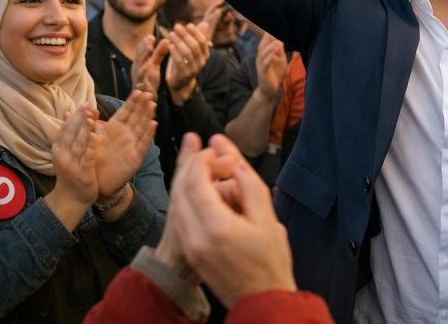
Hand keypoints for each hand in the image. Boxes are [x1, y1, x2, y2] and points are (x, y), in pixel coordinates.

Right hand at [47, 106, 99, 229]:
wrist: (71, 198)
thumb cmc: (71, 171)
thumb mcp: (66, 152)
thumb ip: (69, 133)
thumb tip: (68, 112)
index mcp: (59, 148)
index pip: (66, 129)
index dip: (75, 116)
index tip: (84, 104)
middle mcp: (63, 155)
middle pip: (71, 134)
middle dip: (80, 119)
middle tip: (88, 105)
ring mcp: (71, 164)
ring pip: (78, 143)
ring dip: (84, 129)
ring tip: (91, 116)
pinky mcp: (82, 172)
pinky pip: (87, 157)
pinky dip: (90, 146)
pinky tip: (96, 136)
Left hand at [94, 90, 156, 203]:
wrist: (97, 182)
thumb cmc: (94, 160)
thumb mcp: (90, 139)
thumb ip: (87, 123)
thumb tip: (81, 107)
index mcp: (115, 129)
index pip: (126, 112)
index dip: (132, 102)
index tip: (138, 90)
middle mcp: (126, 135)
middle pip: (136, 117)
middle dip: (142, 105)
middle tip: (148, 93)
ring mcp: (132, 145)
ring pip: (142, 127)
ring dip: (147, 115)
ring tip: (152, 104)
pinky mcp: (135, 157)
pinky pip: (143, 144)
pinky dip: (149, 134)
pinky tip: (153, 124)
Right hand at [132, 34, 170, 94]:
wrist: (145, 97)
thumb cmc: (149, 78)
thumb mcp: (154, 64)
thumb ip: (159, 53)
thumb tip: (166, 40)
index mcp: (140, 62)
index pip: (141, 51)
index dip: (145, 43)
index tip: (151, 36)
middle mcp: (137, 69)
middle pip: (139, 58)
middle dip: (144, 50)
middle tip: (150, 42)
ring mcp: (138, 78)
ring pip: (139, 70)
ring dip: (143, 61)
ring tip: (149, 53)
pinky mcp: (141, 88)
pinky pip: (140, 83)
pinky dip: (143, 78)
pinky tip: (147, 71)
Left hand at [164, 22, 211, 104]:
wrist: (181, 81)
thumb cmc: (185, 61)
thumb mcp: (191, 49)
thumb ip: (197, 37)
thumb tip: (205, 24)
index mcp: (205, 54)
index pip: (203, 41)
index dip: (196, 32)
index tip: (187, 24)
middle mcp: (202, 62)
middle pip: (195, 46)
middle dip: (185, 35)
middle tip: (176, 27)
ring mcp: (194, 69)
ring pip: (187, 53)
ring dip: (178, 41)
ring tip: (170, 34)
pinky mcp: (184, 74)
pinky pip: (179, 61)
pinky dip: (174, 52)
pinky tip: (169, 45)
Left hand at [171, 134, 296, 306]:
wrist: (261, 300)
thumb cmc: (270, 261)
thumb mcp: (268, 219)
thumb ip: (249, 185)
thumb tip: (232, 158)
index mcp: (217, 227)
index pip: (196, 180)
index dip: (204, 158)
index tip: (218, 148)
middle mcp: (196, 236)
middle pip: (181, 187)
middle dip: (194, 164)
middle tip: (213, 154)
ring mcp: (190, 245)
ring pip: (177, 199)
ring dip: (190, 179)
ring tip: (211, 167)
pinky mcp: (190, 250)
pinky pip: (181, 214)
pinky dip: (189, 195)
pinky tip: (206, 189)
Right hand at [255, 34, 287, 97]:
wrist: (270, 89)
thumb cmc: (275, 73)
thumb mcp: (280, 60)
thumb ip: (280, 50)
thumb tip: (280, 38)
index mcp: (264, 53)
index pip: (265, 42)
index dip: (268, 34)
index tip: (274, 26)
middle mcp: (260, 58)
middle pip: (262, 46)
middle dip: (267, 38)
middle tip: (273, 32)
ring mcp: (260, 65)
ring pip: (262, 54)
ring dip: (269, 47)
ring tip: (276, 42)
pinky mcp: (262, 72)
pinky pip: (265, 64)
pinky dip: (269, 57)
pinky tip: (274, 53)